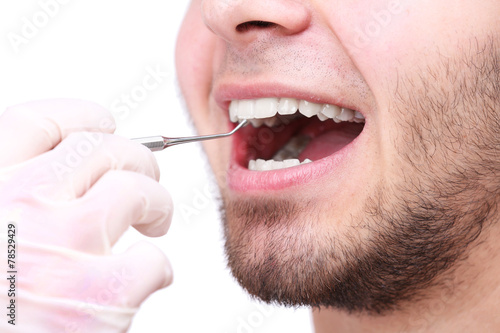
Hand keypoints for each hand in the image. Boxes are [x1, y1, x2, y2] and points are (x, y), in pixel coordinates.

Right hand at [0, 99, 172, 332]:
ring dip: (156, 203)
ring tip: (155, 220)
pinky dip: (156, 269)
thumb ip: (9, 196)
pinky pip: (153, 261)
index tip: (102, 128)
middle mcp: (18, 202)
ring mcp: (62, 246)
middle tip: (143, 179)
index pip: (46, 121)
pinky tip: (141, 280)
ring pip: (138, 190)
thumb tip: (54, 168)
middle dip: (135, 158)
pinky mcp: (100, 297)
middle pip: (105, 149)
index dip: (85, 120)